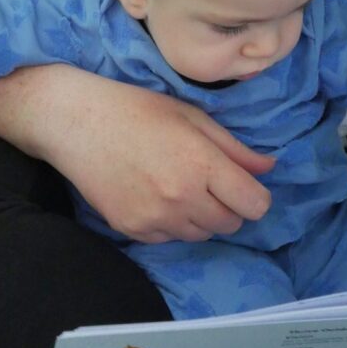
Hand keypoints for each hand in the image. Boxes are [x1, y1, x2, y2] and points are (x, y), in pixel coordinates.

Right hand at [0, 68, 275, 242]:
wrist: (77, 123)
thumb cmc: (138, 109)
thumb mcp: (193, 117)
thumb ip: (234, 148)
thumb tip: (269, 168)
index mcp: (202, 164)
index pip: (255, 205)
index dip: (255, 195)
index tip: (244, 184)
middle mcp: (182, 197)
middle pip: (231, 223)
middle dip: (230, 206)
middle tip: (210, 181)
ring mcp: (156, 218)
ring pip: (202, 234)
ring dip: (202, 216)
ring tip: (180, 186)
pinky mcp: (132, 230)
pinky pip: (170, 238)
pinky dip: (172, 223)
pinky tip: (155, 194)